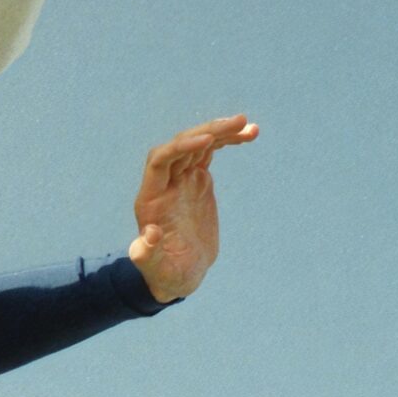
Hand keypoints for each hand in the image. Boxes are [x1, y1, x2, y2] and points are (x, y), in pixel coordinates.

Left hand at [127, 114, 256, 302]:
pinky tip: (250, 134)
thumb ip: (147, 254)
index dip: (181, 148)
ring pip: (198, 145)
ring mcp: (181, 180)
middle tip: (238, 122)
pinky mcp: (197, 181)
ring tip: (248, 126)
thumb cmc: (164, 274)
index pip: (160, 161)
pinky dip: (228, 142)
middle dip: (208, 131)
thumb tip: (149, 235)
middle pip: (182, 146)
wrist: (179, 273)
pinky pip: (210, 153)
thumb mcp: (155, 268)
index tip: (207, 140)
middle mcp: (164, 183)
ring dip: (221, 132)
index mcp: (151, 198)